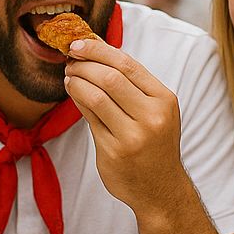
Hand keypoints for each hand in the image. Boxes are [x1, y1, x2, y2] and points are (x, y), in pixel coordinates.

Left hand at [63, 38, 189, 210]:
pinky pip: (89, 118)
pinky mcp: (113, 152)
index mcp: (164, 100)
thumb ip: (133, 85)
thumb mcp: (156, 111)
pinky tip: (73, 94)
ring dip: (76, 82)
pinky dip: (77, 100)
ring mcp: (133, 136)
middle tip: (70, 61)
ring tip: (69, 77)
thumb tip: (95, 50)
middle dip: (84, 64)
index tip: (78, 44)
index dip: (98, 50)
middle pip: (109, 78)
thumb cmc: (154, 143)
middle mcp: (152, 117)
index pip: (127, 64)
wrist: (161, 189)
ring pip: (95, 96)